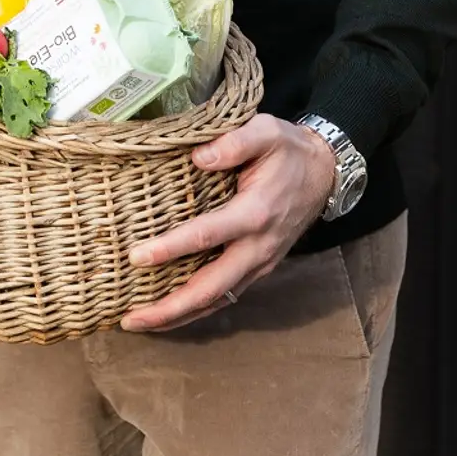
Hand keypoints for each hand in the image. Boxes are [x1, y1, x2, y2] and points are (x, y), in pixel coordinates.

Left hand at [120, 115, 338, 331]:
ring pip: (218, 300)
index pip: (207, 236)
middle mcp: (257, 247)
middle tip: (131, 318)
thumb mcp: (267, 131)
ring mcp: (260, 262)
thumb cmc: (289, 151)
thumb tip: (199, 156)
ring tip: (141, 324)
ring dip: (180, 316)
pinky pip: (226, 296)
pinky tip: (170, 315)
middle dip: (170, 307)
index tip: (135, 257)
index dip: (170, 248)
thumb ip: (235, 141)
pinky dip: (197, 310)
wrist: (325, 173)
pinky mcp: (258, 268)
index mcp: (255, 212)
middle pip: (211, 288)